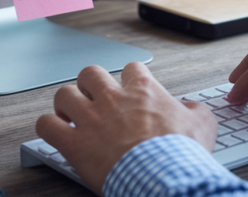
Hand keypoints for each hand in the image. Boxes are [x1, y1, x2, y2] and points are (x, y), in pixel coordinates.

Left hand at [36, 62, 216, 193]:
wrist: (165, 179)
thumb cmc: (181, 155)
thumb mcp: (202, 125)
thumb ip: (194, 110)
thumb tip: (190, 108)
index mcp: (143, 91)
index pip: (131, 68)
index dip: (129, 79)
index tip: (130, 91)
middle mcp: (113, 99)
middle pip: (90, 73)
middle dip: (90, 85)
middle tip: (94, 99)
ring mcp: (91, 120)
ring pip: (64, 94)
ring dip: (66, 104)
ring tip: (70, 115)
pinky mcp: (74, 144)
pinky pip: (46, 125)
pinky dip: (47, 127)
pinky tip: (55, 133)